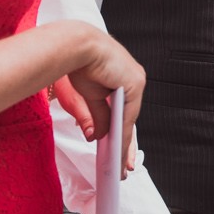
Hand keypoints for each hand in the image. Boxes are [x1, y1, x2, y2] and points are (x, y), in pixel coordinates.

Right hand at [53, 27, 145, 177]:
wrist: (77, 45)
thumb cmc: (78, 62)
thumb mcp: (88, 95)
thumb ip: (97, 116)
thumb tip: (96, 137)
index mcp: (122, 79)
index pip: (124, 112)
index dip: (121, 133)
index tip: (118, 152)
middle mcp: (133, 79)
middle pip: (129, 119)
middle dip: (125, 146)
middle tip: (124, 167)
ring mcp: (136, 81)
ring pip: (129, 120)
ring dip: (124, 144)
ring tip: (119, 165)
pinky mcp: (135, 84)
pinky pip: (128, 117)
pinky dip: (123, 135)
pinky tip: (118, 151)